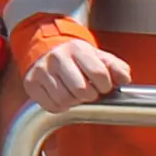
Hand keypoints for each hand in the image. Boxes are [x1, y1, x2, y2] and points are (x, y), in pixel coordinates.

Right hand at [18, 40, 132, 114]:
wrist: (49, 52)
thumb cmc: (78, 59)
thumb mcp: (100, 58)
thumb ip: (117, 68)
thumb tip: (124, 79)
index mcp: (77, 49)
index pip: (100, 75)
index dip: (105, 86)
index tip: (102, 85)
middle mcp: (57, 57)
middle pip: (81, 90)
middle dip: (89, 96)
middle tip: (88, 92)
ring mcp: (42, 70)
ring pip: (65, 100)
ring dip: (74, 102)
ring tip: (74, 94)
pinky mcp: (31, 83)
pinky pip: (51, 106)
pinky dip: (60, 107)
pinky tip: (62, 97)